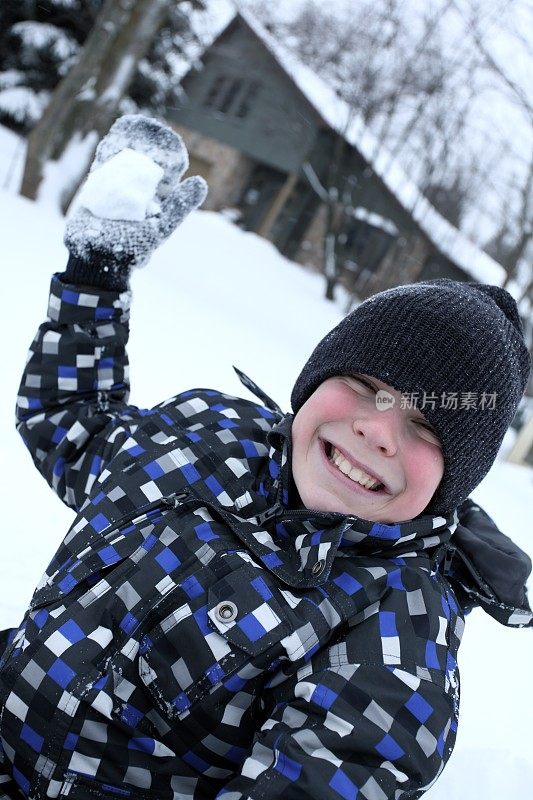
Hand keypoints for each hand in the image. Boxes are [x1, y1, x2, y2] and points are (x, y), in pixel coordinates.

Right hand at [64, 114, 207, 287]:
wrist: (97, 256)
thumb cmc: (133, 247)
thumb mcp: (161, 226)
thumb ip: (179, 206)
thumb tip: (201, 181)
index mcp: (157, 202)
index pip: (167, 174)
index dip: (170, 157)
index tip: (173, 141)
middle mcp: (139, 194)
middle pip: (146, 165)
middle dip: (150, 147)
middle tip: (156, 128)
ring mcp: (119, 189)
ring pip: (126, 162)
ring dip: (131, 144)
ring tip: (138, 125)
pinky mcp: (99, 187)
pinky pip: (106, 165)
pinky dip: (110, 150)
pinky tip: (116, 135)